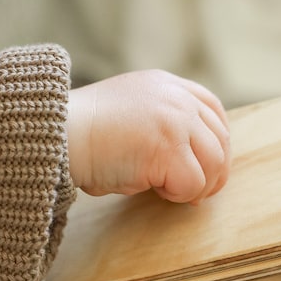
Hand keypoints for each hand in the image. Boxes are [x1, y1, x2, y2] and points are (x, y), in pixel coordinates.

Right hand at [67, 70, 229, 203]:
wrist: (60, 134)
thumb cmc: (84, 134)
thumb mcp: (129, 112)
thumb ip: (159, 121)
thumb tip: (187, 160)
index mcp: (167, 85)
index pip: (213, 111)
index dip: (216, 142)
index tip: (206, 165)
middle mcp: (177, 99)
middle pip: (220, 140)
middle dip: (212, 172)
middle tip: (193, 193)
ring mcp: (177, 121)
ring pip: (213, 164)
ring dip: (194, 186)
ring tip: (165, 190)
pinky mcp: (171, 149)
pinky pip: (192, 184)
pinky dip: (176, 195)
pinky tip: (152, 189)